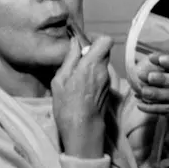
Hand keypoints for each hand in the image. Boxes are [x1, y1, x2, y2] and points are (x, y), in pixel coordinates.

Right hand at [51, 34, 113, 158]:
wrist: (83, 130)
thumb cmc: (67, 106)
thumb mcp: (60, 80)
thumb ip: (69, 59)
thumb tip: (75, 42)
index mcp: (91, 65)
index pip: (106, 40)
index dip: (96, 37)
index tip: (84, 42)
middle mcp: (103, 70)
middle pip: (103, 51)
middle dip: (91, 51)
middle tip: (76, 60)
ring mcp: (108, 81)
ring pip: (102, 63)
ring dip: (91, 64)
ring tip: (76, 75)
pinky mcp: (108, 90)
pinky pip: (101, 75)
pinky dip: (93, 75)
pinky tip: (81, 86)